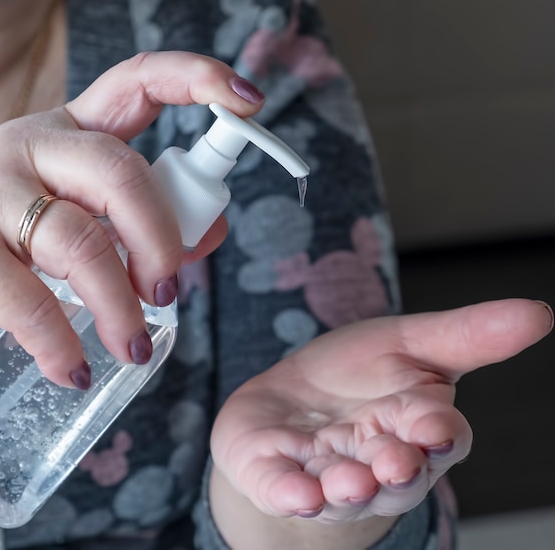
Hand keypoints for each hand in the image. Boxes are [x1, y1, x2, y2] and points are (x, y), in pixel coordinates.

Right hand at [0, 51, 263, 386]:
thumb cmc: (17, 248)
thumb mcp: (88, 223)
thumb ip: (150, 224)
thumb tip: (214, 230)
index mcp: (71, 132)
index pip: (137, 82)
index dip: (196, 79)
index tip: (249, 101)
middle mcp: (28, 146)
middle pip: (119, 172)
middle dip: (161, 239)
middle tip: (167, 292)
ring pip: (80, 241)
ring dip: (120, 305)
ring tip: (133, 347)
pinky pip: (27, 299)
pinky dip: (62, 343)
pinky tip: (74, 368)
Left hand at [211, 298, 552, 524]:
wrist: (292, 399)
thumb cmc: (357, 373)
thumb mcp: (409, 341)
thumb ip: (468, 335)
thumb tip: (540, 313)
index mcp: (412, 425)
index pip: (436, 434)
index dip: (437, 431)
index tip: (436, 425)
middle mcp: (375, 459)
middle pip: (396, 472)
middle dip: (397, 469)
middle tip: (396, 463)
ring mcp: (325, 472)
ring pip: (344, 489)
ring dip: (347, 488)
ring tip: (348, 482)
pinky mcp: (278, 475)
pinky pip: (284, 490)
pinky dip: (291, 494)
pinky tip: (296, 494)